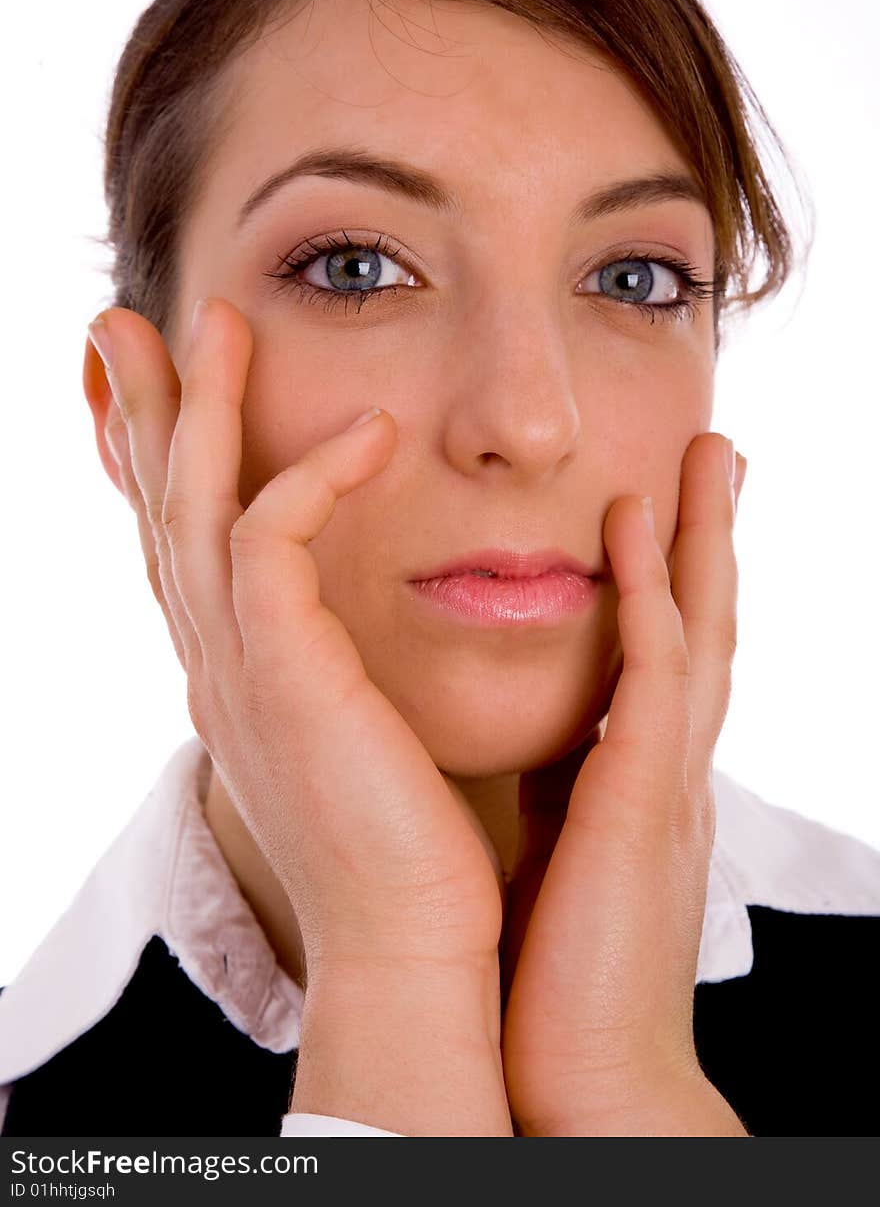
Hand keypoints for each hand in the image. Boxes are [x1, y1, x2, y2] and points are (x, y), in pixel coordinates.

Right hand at [85, 298, 506, 982]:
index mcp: (236, 674)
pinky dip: (311, 475)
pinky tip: (375, 432)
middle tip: (127, 320)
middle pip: (160, 509)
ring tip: (216, 319)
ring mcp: (238, 671)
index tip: (160, 378)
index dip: (158, 458)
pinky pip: (270, 542)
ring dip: (199, 406)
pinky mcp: (283, 676)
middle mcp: (217, 664)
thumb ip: (335, 666)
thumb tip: (347, 624)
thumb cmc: (402, 840)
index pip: (182, 542)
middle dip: (142, 410)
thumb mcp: (353, 730)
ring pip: (194, 505)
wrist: (410, 941)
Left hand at [499, 432, 747, 1135]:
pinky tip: (640, 529)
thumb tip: (534, 752)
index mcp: (643, 781)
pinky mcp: (641, 798)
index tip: (669, 509)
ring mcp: (666, 778)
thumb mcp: (560, 855)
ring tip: (711, 455)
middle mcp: (669, 766)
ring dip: (703, 537)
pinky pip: (651, 672)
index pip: (667, 657)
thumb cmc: (563, 975)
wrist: (584, 1079)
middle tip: (721, 454)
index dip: (675, 580)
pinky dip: (651, 593)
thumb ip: (557, 792)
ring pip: (698, 628)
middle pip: (704, 625)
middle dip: (713, 536)